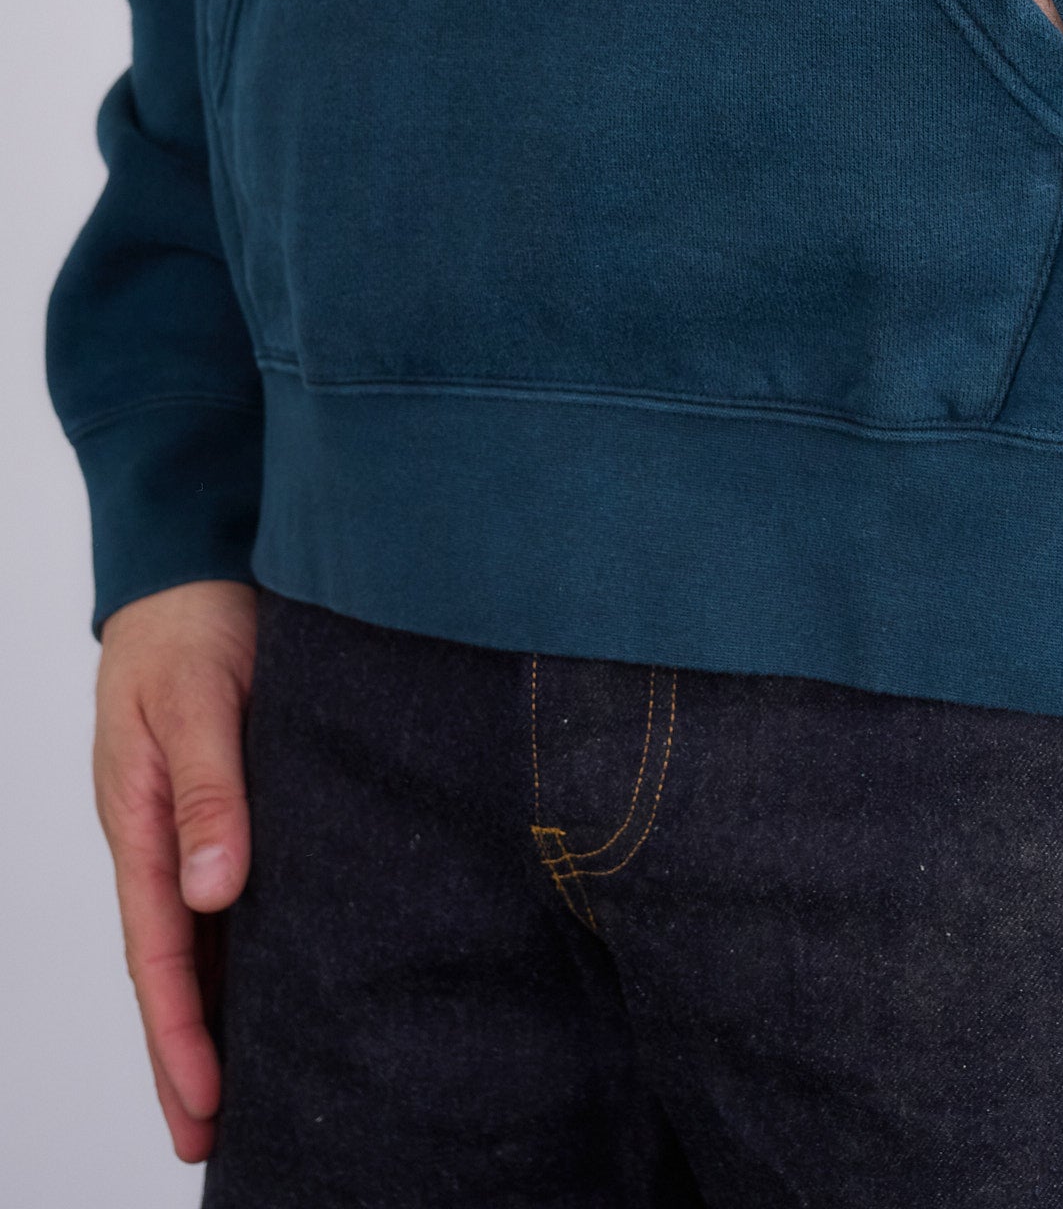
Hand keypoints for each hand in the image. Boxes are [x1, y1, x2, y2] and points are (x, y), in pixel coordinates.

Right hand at [94, 580, 257, 1162]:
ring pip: (205, 937)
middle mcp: (164, 837)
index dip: (183, 1033)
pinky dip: (245, 948)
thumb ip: (211, 792)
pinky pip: (232, 892)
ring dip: (220, 1011)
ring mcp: (193, 824)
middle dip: (189, 1054)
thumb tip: (214, 890)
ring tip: (245, 1091)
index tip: (204, 1105)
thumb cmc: (193, 626)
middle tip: (209, 1141)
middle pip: (176, 965)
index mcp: (142, 823)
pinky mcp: (233, 802)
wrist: (196, 566)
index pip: (162, 951)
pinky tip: (275, 982)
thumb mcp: (199, 703)